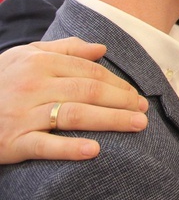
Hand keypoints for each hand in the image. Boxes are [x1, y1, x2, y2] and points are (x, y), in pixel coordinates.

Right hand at [0, 38, 148, 163]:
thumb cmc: (0, 81)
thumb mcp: (26, 56)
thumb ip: (65, 49)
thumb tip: (101, 49)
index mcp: (40, 62)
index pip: (90, 72)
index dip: (118, 83)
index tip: (136, 94)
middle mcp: (33, 85)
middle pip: (89, 91)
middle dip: (122, 101)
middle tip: (143, 110)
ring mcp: (22, 114)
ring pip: (76, 115)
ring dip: (111, 120)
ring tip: (136, 125)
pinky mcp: (13, 142)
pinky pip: (45, 145)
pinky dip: (70, 149)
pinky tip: (95, 151)